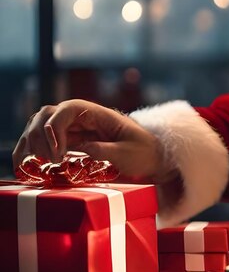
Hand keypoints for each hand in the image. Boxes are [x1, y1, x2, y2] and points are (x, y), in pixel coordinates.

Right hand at [12, 99, 174, 182]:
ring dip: (36, 141)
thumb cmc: (144, 153)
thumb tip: (83, 147)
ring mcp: (77, 129)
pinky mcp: (73, 141)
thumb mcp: (128, 153)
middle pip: (50, 114)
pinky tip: (32, 163)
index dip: (57, 125)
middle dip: (41, 134)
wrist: (152, 158)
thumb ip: (106, 149)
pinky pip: (49, 140)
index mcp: (99, 114)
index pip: (69, 108)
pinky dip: (37, 149)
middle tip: (47, 160)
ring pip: (44, 126)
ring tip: (39, 163)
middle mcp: (85, 118)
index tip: (58, 151)